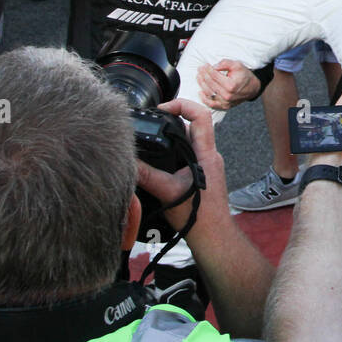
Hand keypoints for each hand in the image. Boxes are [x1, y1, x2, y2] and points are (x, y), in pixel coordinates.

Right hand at [134, 99, 227, 232]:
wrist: (213, 236)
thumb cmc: (200, 217)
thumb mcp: (167, 192)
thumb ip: (146, 175)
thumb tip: (127, 161)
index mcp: (206, 154)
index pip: (201, 115)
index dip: (182, 105)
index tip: (162, 108)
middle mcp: (209, 156)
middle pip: (192, 126)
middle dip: (171, 122)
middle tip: (151, 123)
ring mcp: (206, 165)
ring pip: (188, 142)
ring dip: (171, 139)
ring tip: (152, 140)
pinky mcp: (201, 175)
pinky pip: (187, 155)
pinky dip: (172, 153)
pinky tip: (158, 161)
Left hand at [196, 59, 259, 110]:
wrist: (252, 88)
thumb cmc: (244, 76)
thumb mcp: (237, 65)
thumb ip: (225, 63)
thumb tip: (214, 66)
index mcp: (231, 85)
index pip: (214, 76)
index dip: (208, 69)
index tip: (205, 65)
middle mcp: (228, 95)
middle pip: (210, 84)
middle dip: (203, 75)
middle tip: (200, 69)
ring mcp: (226, 102)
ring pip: (209, 93)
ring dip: (202, 84)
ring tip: (199, 77)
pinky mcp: (225, 106)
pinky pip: (212, 104)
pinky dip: (204, 99)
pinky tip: (200, 92)